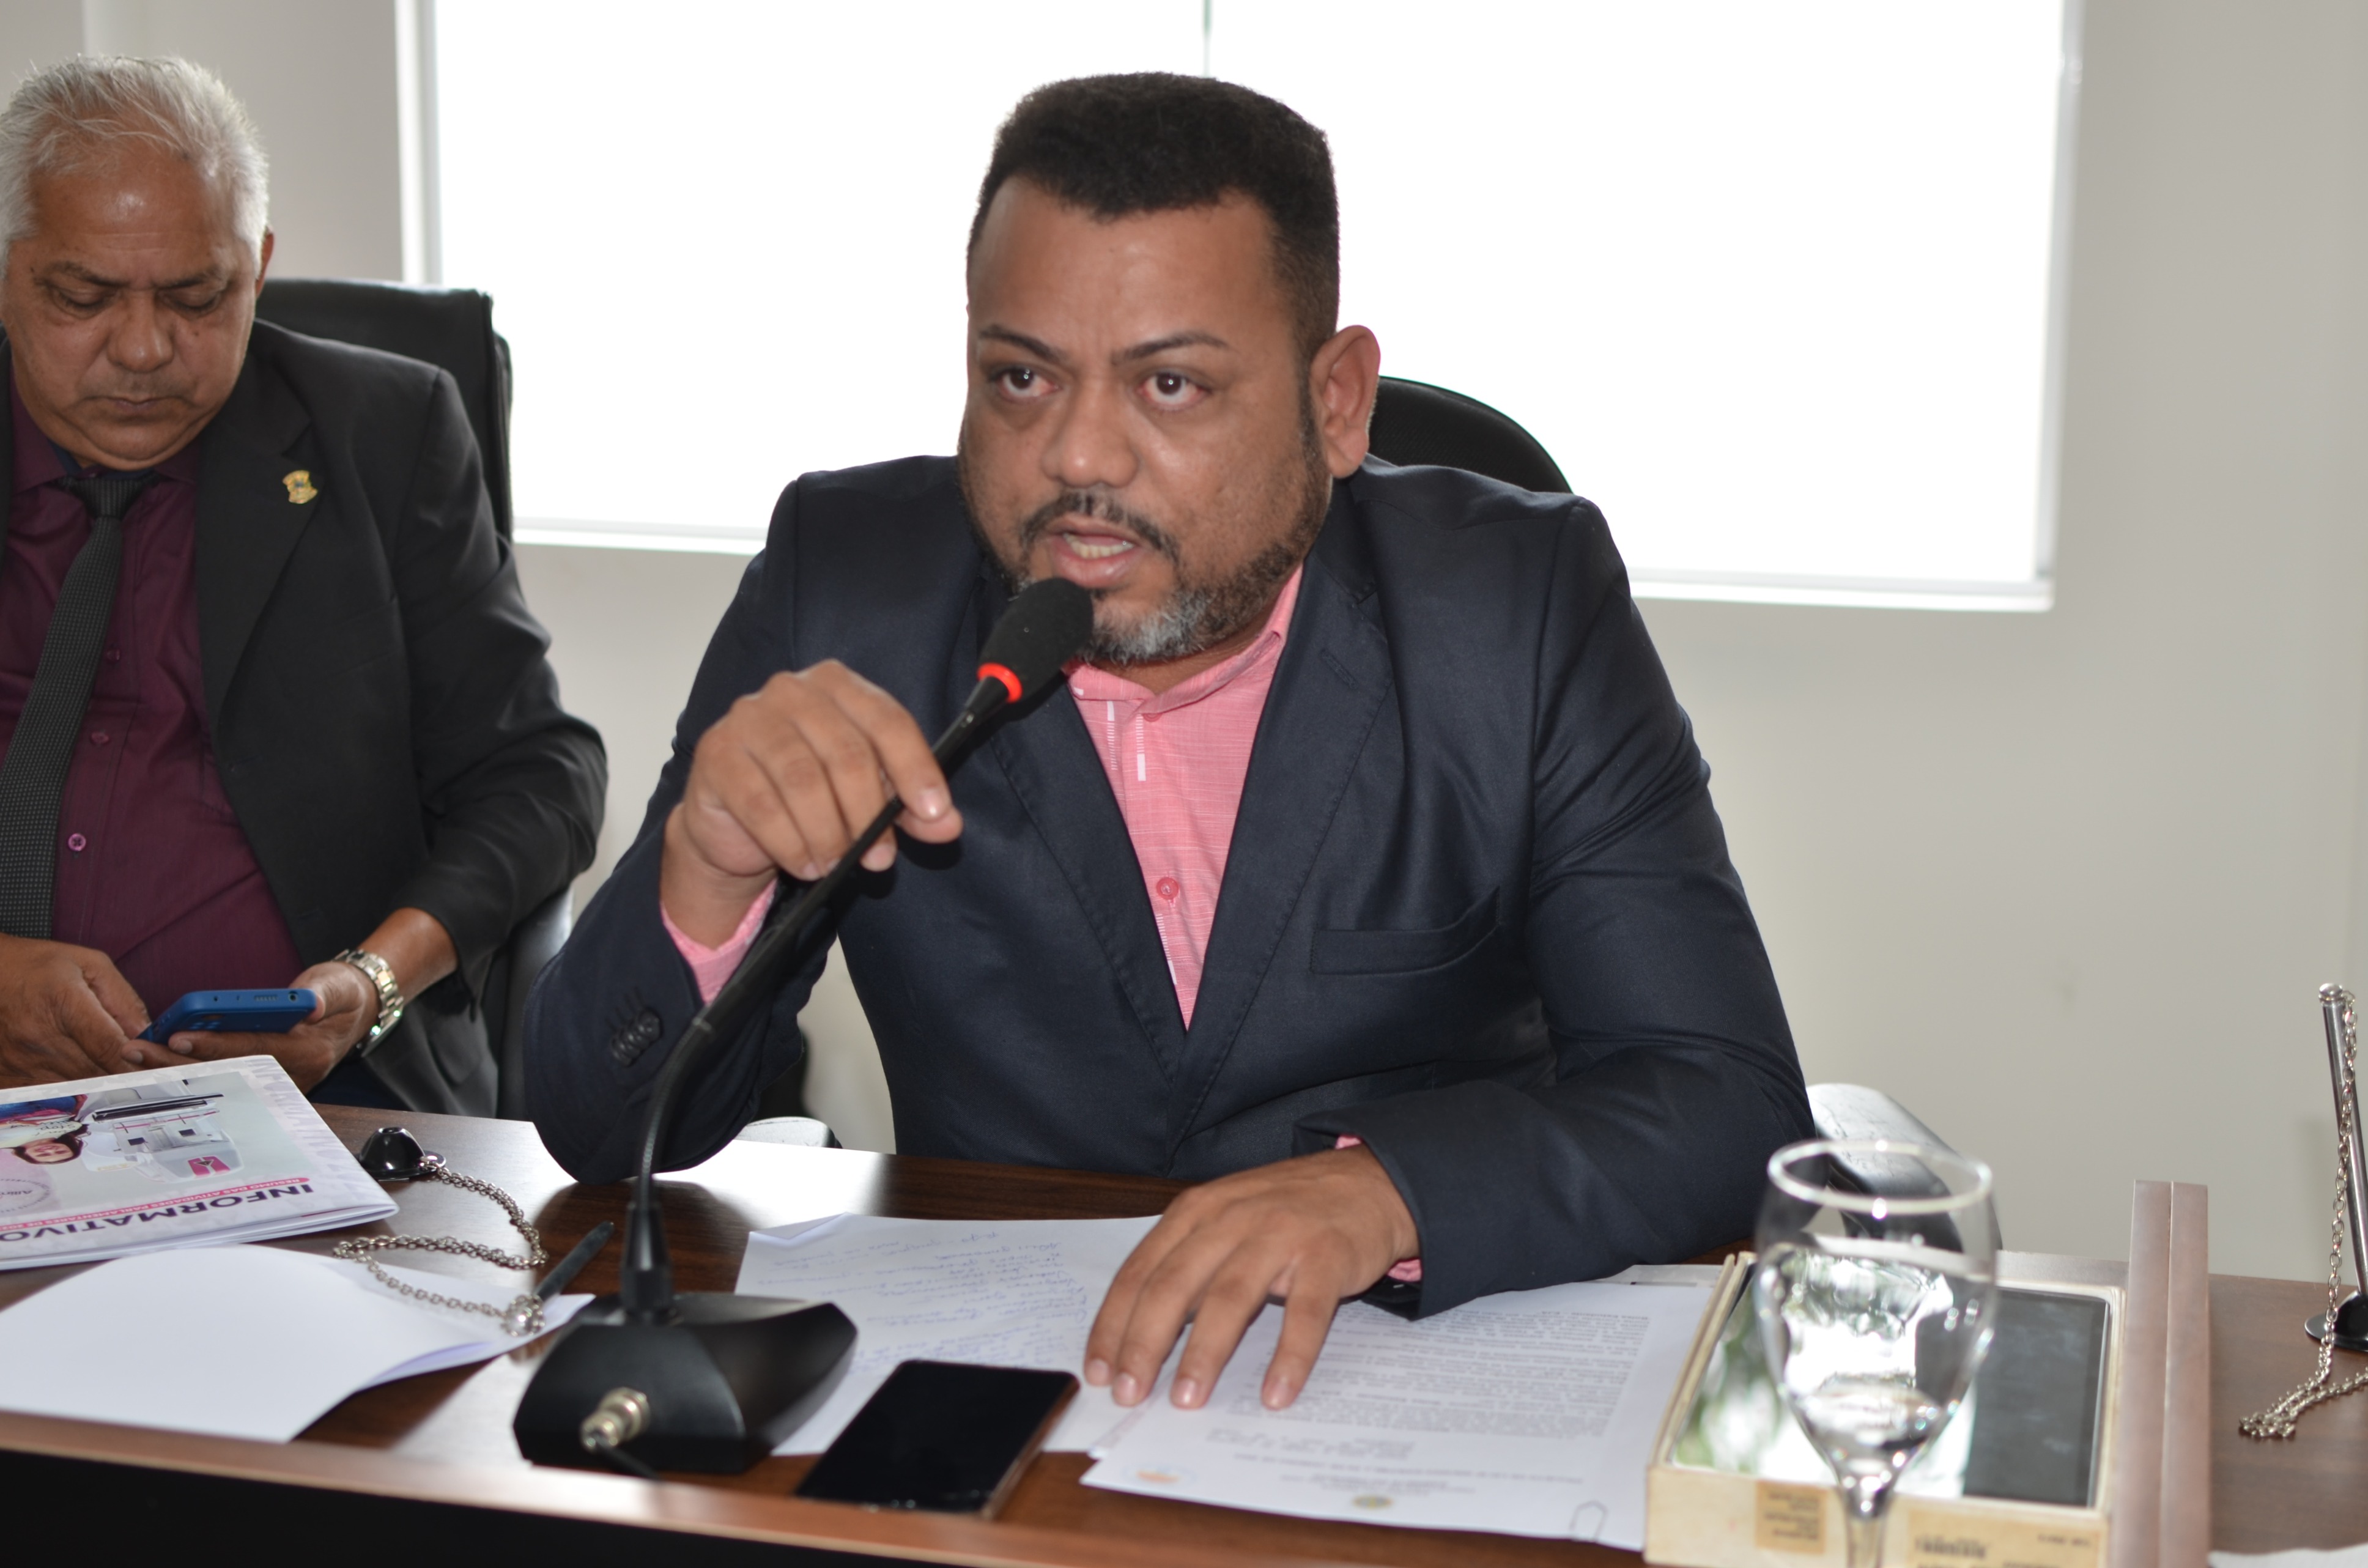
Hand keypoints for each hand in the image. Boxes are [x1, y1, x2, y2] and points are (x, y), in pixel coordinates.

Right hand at [0, 934, 147, 1085]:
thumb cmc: (34, 965)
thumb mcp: (89, 964)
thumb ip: (123, 998)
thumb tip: (146, 1031)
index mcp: (64, 1004)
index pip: (110, 1047)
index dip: (137, 1061)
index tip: (153, 1064)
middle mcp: (40, 1036)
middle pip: (96, 1071)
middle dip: (122, 1070)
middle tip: (135, 1062)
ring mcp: (21, 1060)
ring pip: (76, 1084)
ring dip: (96, 1076)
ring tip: (100, 1057)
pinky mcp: (8, 1074)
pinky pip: (50, 1090)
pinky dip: (68, 1082)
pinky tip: (71, 1064)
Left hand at [126, 960, 375, 1090]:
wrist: (354, 1015)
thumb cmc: (341, 996)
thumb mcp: (338, 985)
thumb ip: (323, 993)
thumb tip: (310, 1005)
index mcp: (310, 1051)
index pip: (255, 1049)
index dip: (215, 1045)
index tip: (178, 1037)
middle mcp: (292, 1075)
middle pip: (226, 1072)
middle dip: (178, 1063)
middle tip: (137, 1050)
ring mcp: (276, 1085)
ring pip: (218, 1080)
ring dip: (174, 1070)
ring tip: (136, 1055)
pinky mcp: (262, 1085)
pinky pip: (220, 1081)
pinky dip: (186, 1073)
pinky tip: (153, 1065)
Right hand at [661, 661, 961, 943]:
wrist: (735, 824)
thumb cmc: (809, 798)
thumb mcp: (867, 798)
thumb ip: (908, 807)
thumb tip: (947, 825)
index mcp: (837, 685)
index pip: (887, 721)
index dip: (916, 769)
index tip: (933, 813)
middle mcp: (791, 690)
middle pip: (846, 753)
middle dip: (869, 814)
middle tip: (880, 859)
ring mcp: (748, 717)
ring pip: (803, 780)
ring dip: (828, 833)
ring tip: (837, 864)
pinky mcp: (716, 753)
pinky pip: (761, 804)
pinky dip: (790, 842)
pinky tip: (805, 863)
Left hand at [1085, 1145, 1418, 1411]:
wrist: (1369, 1181)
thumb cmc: (1286, 1211)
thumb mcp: (1226, 1220)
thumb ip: (1187, 1265)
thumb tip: (1141, 1336)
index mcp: (1196, 1211)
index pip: (1140, 1271)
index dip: (1114, 1323)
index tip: (1097, 1371)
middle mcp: (1231, 1218)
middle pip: (1175, 1284)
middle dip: (1145, 1344)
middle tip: (1130, 1394)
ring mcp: (1280, 1234)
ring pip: (1230, 1298)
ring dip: (1205, 1354)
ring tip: (1188, 1399)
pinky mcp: (1327, 1255)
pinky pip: (1305, 1314)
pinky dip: (1289, 1357)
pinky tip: (1275, 1393)